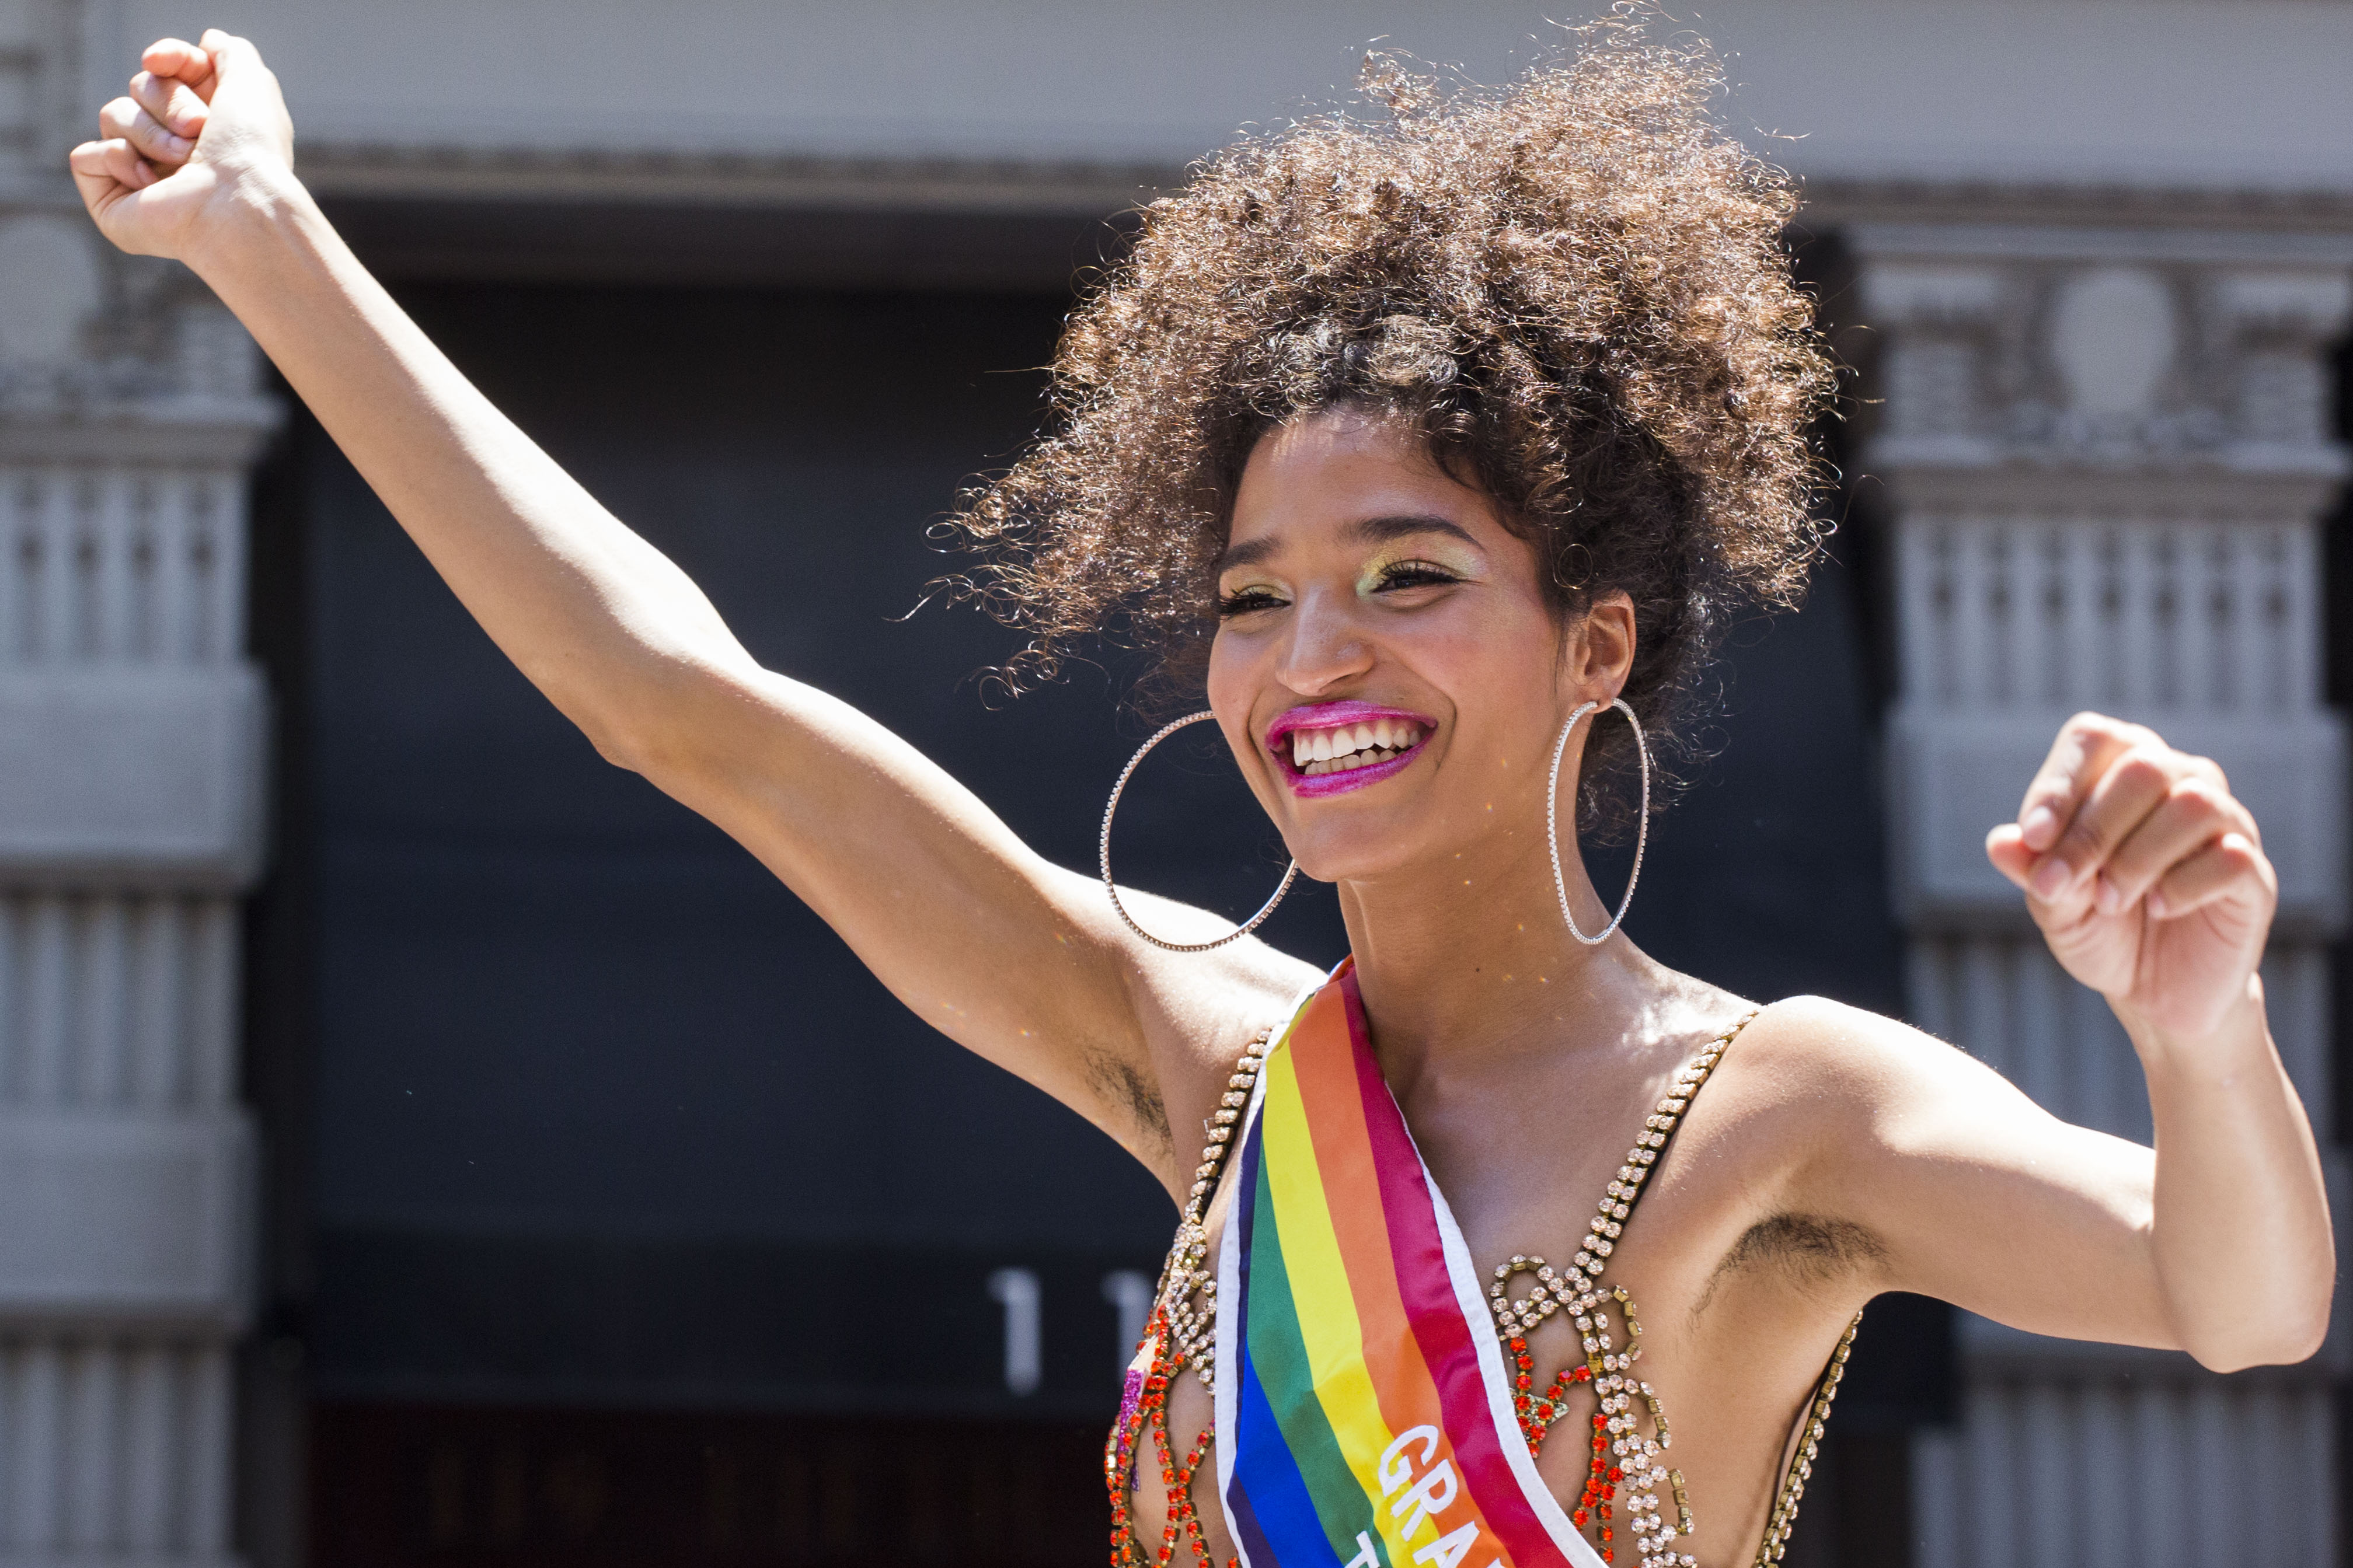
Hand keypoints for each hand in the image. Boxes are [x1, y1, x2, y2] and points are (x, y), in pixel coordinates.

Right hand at [68, 30, 293, 262]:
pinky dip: (116, 160)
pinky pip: (86, 156)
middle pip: (140, 87)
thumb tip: (209, 42)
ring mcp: (145, 176)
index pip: (167, 69)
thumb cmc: (250, 147)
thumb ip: (231, 54)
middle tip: (197, 129)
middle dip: (168, 101)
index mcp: (208, 124)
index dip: (167, 59)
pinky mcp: (114, 203)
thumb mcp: (252, 84)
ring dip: (149, 132)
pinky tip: (153, 186)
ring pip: (113, 116)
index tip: (162, 62)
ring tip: (184, 160)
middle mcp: (176, 149)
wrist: (240, 200)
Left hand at [1987, 713, 2275, 1042]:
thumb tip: (2000, 842)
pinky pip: (2230, 857)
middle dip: (2092, 829)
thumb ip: (2032, 870)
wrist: (2153, 992)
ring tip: (2110, 902)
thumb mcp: (2053, 905)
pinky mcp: (2254, 873)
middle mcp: (2182, 783)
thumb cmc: (2100, 929)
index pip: (2095, 739)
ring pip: (2192, 803)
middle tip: (2062, 884)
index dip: (2060, 783)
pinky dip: (2184, 886)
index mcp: (2123, 773)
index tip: (2033, 838)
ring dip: (2136, 858)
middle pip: (2143, 766)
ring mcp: (2226, 825)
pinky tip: (2160, 908)